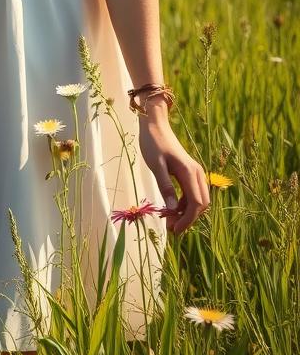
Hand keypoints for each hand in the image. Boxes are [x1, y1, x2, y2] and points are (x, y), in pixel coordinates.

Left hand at [138, 113, 209, 233]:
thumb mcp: (155, 166)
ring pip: (198, 200)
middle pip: (201, 204)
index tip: (174, 229)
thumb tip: (173, 209)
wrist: (155, 124)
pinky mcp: (189, 172)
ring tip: (169, 220)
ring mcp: (195, 173)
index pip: (196, 204)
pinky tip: (171, 207)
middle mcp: (197, 174)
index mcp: (189, 172)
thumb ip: (165, 186)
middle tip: (171, 228)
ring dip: (186, 212)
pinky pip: (192, 193)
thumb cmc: (153, 143)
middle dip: (188, 218)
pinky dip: (184, 203)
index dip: (187, 220)